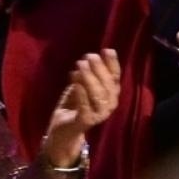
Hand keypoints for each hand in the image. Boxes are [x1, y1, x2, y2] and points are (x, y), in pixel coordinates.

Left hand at [42, 50, 121, 165]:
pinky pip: (86, 107)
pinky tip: (76, 84)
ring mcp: (99, 115)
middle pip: (108, 85)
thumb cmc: (75, 104)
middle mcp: (109, 104)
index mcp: (110, 94)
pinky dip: (82, 95)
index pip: (115, 77)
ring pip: (99, 96)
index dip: (112, 63)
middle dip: (99, 69)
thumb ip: (87, 74)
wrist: (62, 128)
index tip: (106, 50)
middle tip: (87, 57)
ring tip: (80, 66)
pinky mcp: (87, 122)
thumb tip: (90, 57)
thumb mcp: (81, 84)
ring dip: (89, 79)